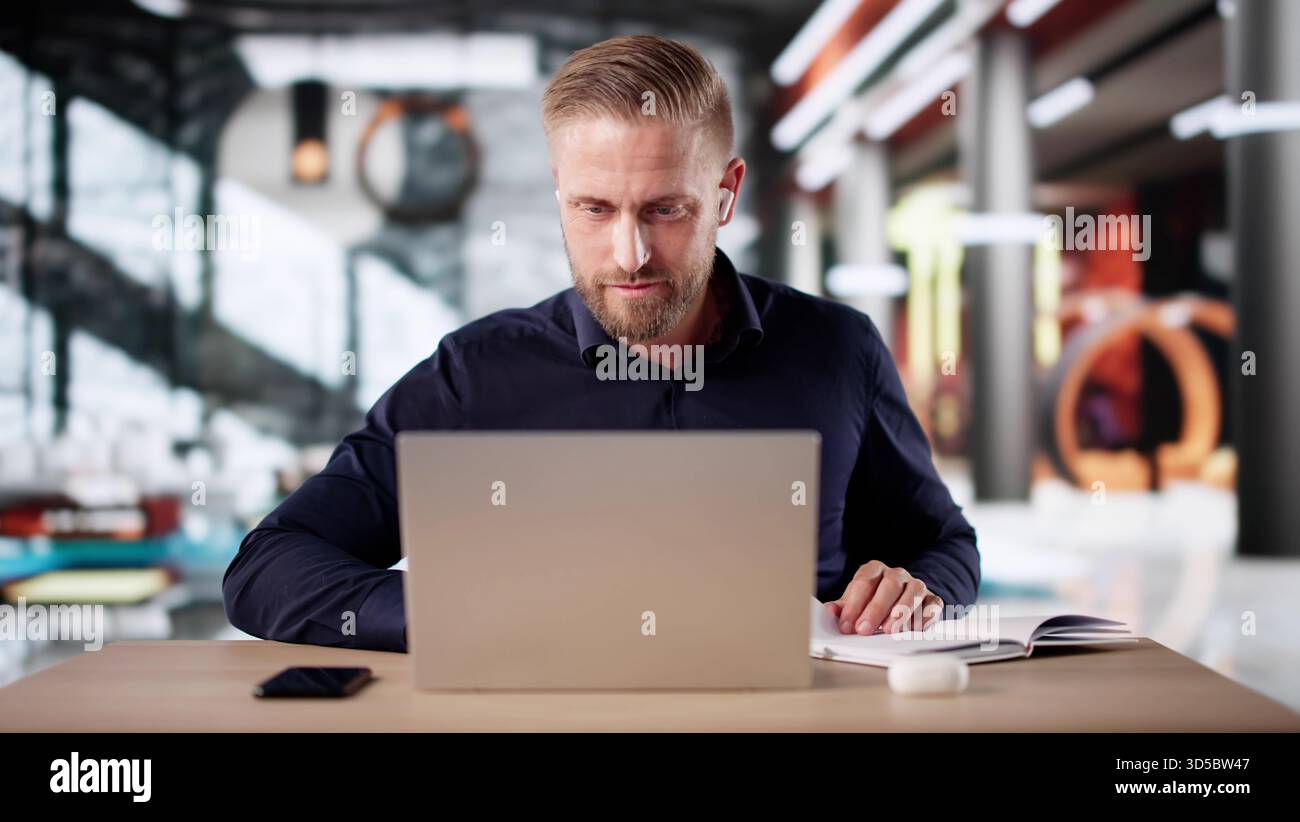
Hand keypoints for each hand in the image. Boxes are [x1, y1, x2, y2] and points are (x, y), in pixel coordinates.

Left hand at [825, 560, 942, 634]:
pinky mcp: (932, 599)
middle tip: (864, 630)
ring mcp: (917, 585)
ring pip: (913, 592)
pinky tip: (913, 629)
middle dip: (876, 608)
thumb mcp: (854, 605)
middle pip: (890, 585)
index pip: (864, 581)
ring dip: (901, 612)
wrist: (897, 603)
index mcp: (875, 570)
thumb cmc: (871, 604)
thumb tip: (829, 612)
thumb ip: (841, 608)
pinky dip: (925, 616)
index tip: (846, 625)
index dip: (854, 604)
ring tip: (888, 631)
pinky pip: (933, 604)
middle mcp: (897, 574)